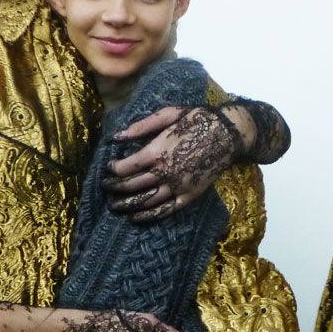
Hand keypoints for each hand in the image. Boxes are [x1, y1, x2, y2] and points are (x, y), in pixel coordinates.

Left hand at [103, 106, 243, 222]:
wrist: (227, 133)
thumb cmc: (197, 120)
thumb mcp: (168, 114)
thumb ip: (141, 126)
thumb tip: (116, 137)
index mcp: (157, 152)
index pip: (125, 167)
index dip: (112, 170)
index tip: (108, 168)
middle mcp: (165, 172)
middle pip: (132, 186)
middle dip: (114, 188)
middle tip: (105, 188)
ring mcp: (178, 186)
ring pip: (146, 201)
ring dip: (127, 205)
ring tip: (115, 206)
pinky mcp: (189, 195)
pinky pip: (166, 210)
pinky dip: (149, 216)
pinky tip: (136, 217)